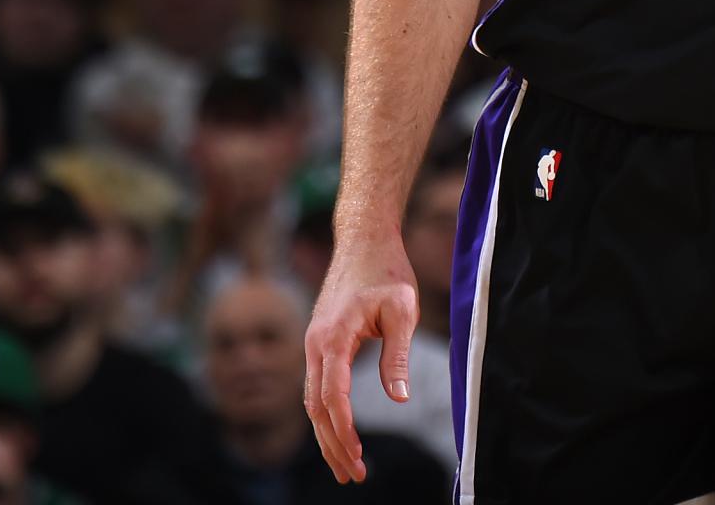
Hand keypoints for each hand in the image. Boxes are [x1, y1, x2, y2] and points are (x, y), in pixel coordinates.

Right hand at [304, 236, 419, 483]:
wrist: (364, 238)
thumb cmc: (387, 270)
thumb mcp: (402, 310)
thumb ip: (398, 355)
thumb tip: (399, 399)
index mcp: (333, 336)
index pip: (332, 395)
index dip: (343, 430)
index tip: (358, 455)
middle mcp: (315, 343)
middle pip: (316, 407)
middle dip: (333, 445)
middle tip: (355, 476)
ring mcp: (314, 342)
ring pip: (312, 400)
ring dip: (327, 435)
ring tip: (347, 466)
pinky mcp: (319, 341)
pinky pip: (316, 386)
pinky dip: (325, 414)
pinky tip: (339, 432)